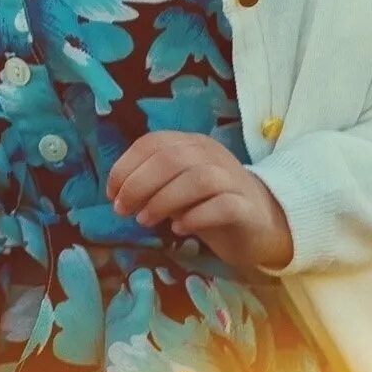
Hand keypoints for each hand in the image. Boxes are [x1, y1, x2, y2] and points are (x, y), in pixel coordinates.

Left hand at [106, 131, 293, 272]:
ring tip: (145, 221)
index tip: (111, 194)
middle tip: (123, 210)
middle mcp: (212, 155)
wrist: (260, 222)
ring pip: (197, 179)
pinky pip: (223, 206)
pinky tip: (179, 229)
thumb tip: (119, 194)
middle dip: (138, 185)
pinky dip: (195, 216)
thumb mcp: (176, 187)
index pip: (152, 143)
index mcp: (190, 144)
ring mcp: (232, 180)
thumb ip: (152, 183)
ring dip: (163, 200)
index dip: (125, 167)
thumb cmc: (208, 203)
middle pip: (170, 159)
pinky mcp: (246, 208)